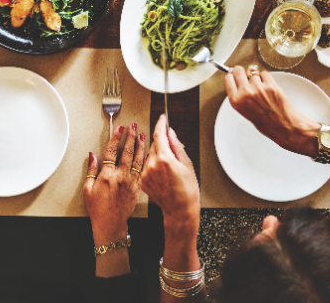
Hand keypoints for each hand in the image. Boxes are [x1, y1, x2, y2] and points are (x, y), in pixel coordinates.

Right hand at [84, 123, 146, 243]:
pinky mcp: (137, 187)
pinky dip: (145, 160)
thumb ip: (91, 170)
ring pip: (137, 159)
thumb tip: (92, 156)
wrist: (111, 223)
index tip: (119, 129)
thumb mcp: (87, 189)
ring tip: (141, 135)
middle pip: (127, 152)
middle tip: (132, 127)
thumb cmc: (98, 208)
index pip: (112, 151)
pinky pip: (142, 170)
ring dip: (140, 146)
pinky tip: (147, 153)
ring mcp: (130, 182)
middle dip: (130, 137)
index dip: (116, 138)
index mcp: (107, 175)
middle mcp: (120, 176)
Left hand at [140, 115, 198, 235]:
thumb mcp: (187, 164)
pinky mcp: (142, 181)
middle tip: (173, 154)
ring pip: (149, 156)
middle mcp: (152, 165)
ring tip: (168, 169)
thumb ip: (177, 146)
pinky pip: (146, 167)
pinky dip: (152, 167)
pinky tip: (162, 176)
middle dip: (162, 144)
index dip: (160, 124)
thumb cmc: (187, 191)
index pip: (159, 134)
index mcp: (165, 159)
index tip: (162, 118)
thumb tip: (170, 133)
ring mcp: (145, 174)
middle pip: (154, 144)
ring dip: (157, 156)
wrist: (180, 210)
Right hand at [224, 67, 318, 155]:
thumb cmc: (265, 122)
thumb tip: (237, 81)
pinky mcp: (270, 85)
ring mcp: (258, 88)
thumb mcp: (244, 111)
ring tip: (262, 91)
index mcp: (236, 100)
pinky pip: (264, 74)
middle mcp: (245, 93)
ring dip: (257, 79)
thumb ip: (239, 96)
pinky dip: (266, 79)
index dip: (232, 75)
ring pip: (253, 73)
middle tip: (246, 76)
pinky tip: (268, 89)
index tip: (234, 74)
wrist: (283, 126)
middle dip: (242, 72)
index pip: (228, 79)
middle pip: (238, 70)